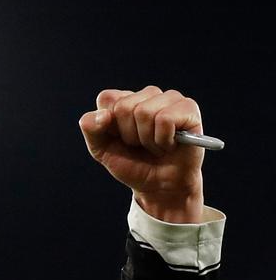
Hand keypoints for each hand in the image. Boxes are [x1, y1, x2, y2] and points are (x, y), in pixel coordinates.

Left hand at [78, 85, 205, 222]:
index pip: (107, 98)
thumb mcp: (101, 150)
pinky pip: (165, 119)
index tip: (120, 138)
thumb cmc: (132, 164)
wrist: (159, 185)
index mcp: (124, 99)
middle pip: (124, 107)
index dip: (109, 126)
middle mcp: (147, 95)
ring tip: (156, 145)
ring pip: (145, 112)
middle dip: (129, 135)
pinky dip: (163, 140)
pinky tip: (170, 144)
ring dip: (147, 139)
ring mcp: (170, 98)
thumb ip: (91, 129)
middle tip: (141, 145)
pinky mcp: (188, 108)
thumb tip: (103, 115)